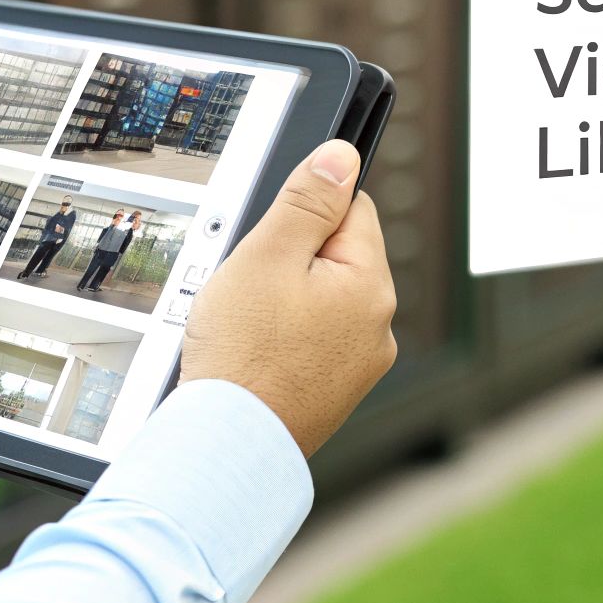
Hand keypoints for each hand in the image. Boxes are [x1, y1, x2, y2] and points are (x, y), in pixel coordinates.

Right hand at [180, 140, 395, 456]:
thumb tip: (341, 156)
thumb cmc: (241, 358)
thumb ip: (307, 200)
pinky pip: (311, 345)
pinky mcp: (334, 394)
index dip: (302, 215)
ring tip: (246, 329)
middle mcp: (378, 327)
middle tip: (248, 290)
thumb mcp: (267, 255)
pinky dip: (283, 343)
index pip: (350, 209)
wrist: (225, 446)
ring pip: (320, 302)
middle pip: (335, 257)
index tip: (269, 240)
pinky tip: (254, 356)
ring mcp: (359, 366)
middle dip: (291, 261)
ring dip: (284, 303)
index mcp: (371, 285)